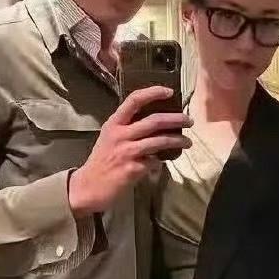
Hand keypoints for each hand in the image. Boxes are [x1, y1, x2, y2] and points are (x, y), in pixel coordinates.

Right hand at [68, 87, 190, 215]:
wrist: (89, 186)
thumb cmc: (102, 160)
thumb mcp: (110, 137)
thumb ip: (129, 128)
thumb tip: (157, 123)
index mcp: (114, 124)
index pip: (134, 100)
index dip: (153, 93)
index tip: (169, 91)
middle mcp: (120, 135)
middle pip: (154, 121)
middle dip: (176, 119)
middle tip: (189, 120)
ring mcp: (126, 152)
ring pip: (159, 141)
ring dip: (177, 141)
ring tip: (188, 142)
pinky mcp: (132, 169)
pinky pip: (155, 162)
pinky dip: (161, 161)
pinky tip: (164, 161)